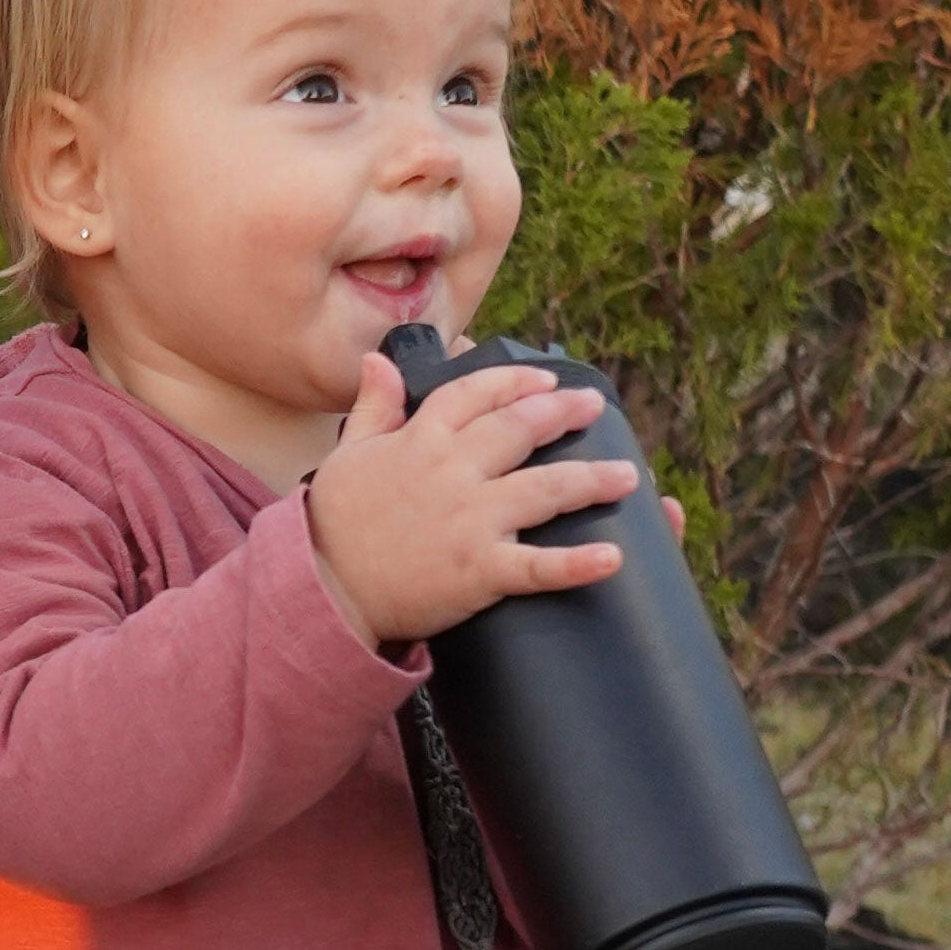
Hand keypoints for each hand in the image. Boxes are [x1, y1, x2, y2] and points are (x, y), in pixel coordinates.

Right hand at [305, 351, 641, 646]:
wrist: (323, 590)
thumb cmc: (333, 525)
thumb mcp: (349, 454)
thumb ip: (374, 406)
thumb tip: (381, 359)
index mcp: (422, 441)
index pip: (476, 394)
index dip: (516, 383)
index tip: (546, 381)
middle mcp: (453, 472)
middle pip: (521, 429)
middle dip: (564, 413)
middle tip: (596, 406)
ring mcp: (470, 520)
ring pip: (545, 489)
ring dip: (592, 479)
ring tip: (627, 477)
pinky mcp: (479, 570)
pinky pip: (537, 566)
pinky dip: (576, 564)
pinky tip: (612, 558)